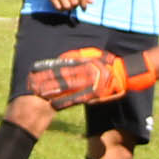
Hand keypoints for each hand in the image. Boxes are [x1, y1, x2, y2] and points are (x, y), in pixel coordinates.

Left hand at [25, 48, 142, 108]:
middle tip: (33, 85)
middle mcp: (86, 73)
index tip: (35, 71)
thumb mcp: (92, 54)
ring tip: (40, 95)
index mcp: (84, 62)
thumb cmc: (107, 62)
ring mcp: (90, 85)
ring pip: (68, 89)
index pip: (62, 66)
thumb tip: (61, 58)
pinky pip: (77, 99)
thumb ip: (77, 55)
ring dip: (53, 92)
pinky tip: (55, 104)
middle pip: (62, 78)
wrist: (125, 74)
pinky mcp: (94, 95)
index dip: (48, 69)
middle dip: (47, 82)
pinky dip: (65, 101)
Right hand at [39, 0, 92, 12]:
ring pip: (67, 6)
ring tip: (68, 5)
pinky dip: (61, 9)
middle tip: (74, 4)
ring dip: (69, 8)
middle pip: (74, 3)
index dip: (84, 4)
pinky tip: (62, 6)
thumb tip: (92, 2)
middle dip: (76, 6)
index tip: (84, 8)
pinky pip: (58, 8)